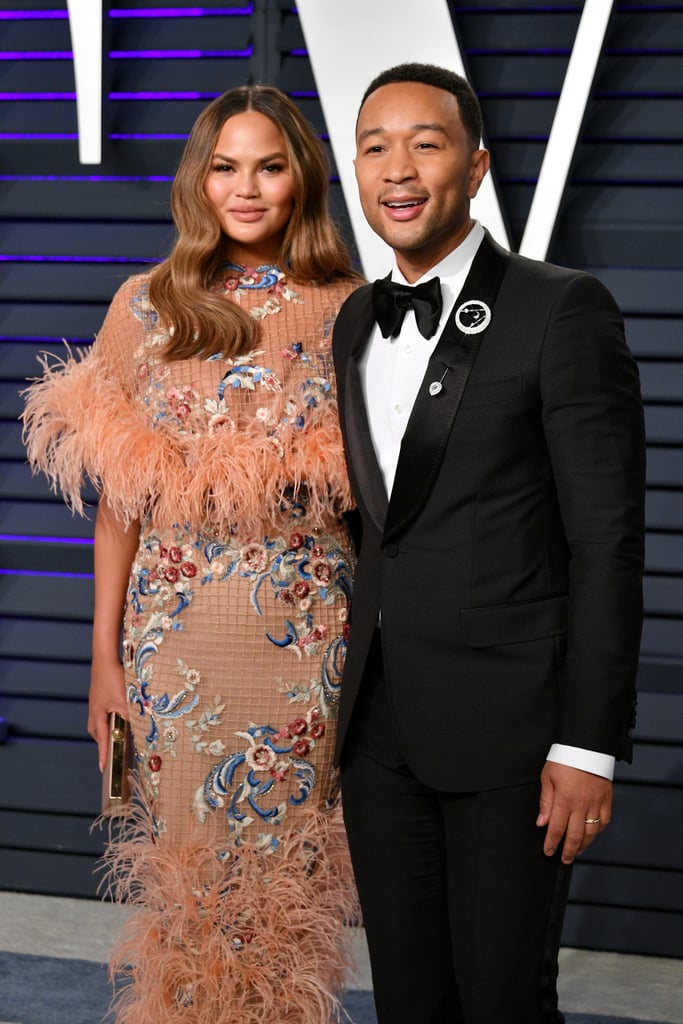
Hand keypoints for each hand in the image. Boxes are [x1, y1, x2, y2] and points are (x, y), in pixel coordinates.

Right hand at [88, 657, 127, 771]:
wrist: (104, 659)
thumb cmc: (113, 678)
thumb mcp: (125, 698)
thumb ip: (132, 714)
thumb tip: (143, 725)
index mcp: (98, 715)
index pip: (102, 740)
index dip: (103, 754)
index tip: (103, 768)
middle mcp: (94, 711)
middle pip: (97, 733)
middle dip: (104, 743)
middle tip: (111, 751)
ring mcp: (96, 703)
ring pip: (99, 723)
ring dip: (107, 730)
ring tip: (116, 735)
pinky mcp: (99, 697)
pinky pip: (102, 714)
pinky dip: (108, 719)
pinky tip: (117, 715)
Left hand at [536, 761, 611, 863]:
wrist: (587, 745)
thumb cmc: (564, 759)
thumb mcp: (547, 777)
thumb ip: (545, 802)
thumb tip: (541, 823)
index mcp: (564, 799)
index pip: (556, 828)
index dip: (552, 843)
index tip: (548, 852)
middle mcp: (581, 805)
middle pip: (575, 836)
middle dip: (568, 851)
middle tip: (563, 859)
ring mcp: (596, 803)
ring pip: (591, 832)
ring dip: (583, 845)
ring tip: (576, 851)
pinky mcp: (606, 799)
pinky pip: (604, 821)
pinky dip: (597, 831)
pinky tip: (591, 835)